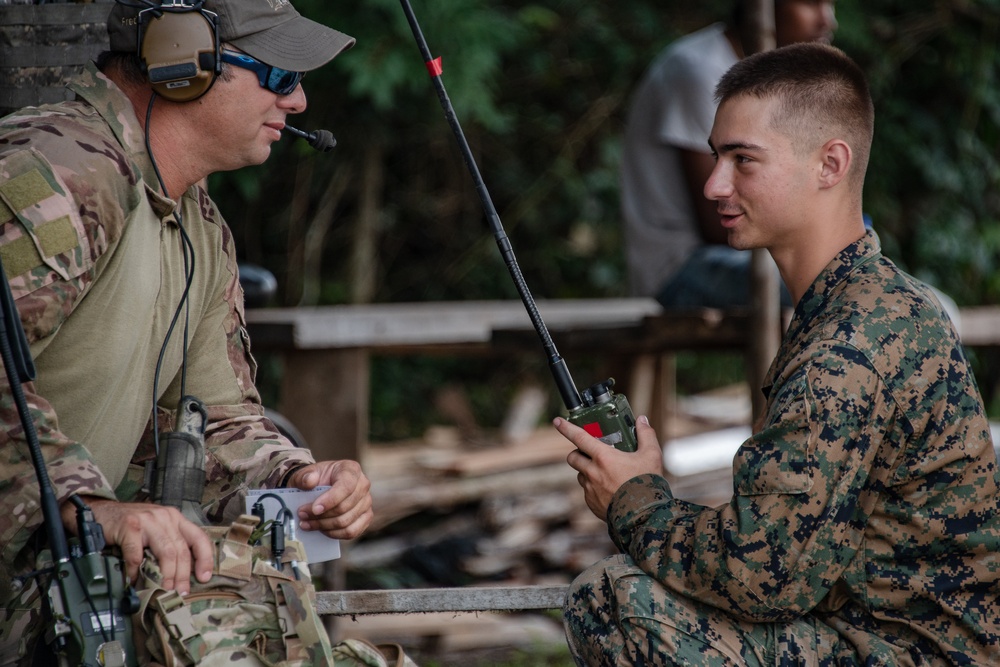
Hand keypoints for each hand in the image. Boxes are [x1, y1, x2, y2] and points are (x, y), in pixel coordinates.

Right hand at [63, 498, 213, 593]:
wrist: (101, 512)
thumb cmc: (130, 525)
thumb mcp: (156, 530)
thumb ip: (168, 545)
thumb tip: (180, 577)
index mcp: (176, 518)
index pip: (199, 537)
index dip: (205, 558)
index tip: (204, 577)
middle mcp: (165, 517)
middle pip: (181, 550)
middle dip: (183, 575)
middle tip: (180, 593)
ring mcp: (148, 520)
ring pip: (166, 552)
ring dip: (166, 576)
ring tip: (163, 590)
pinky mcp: (130, 526)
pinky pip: (137, 554)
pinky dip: (136, 570)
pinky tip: (134, 580)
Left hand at [285, 460, 372, 539]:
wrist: (319, 486)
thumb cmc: (315, 479)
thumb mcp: (306, 474)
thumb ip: (305, 476)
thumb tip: (309, 482)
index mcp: (351, 469)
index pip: (346, 486)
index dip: (330, 500)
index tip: (314, 509)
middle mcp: (363, 485)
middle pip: (344, 507)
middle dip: (321, 516)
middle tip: (302, 515)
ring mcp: (366, 502)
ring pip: (346, 522)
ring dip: (324, 526)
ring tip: (307, 524)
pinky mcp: (366, 517)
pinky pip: (352, 532)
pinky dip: (334, 534)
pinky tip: (321, 530)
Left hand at [555, 415, 664, 520]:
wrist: (644, 517)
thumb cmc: (647, 484)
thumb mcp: (651, 456)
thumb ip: (646, 435)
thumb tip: (641, 420)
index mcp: (603, 457)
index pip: (579, 437)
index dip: (566, 428)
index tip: (557, 421)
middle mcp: (592, 472)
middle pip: (573, 457)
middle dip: (578, 453)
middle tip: (591, 453)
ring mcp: (590, 489)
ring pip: (581, 475)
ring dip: (588, 471)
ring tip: (607, 473)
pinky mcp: (591, 504)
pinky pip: (588, 492)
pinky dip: (595, 488)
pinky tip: (611, 490)